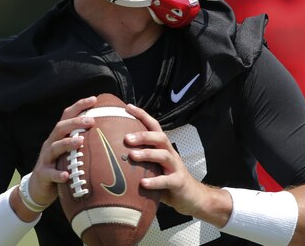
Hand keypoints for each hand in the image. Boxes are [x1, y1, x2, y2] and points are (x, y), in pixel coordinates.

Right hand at [27, 96, 96, 206]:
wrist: (38, 188)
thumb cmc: (60, 166)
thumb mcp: (70, 152)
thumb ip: (83, 142)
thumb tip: (109, 133)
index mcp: (59, 136)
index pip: (67, 115)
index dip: (79, 106)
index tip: (94, 99)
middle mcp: (51, 143)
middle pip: (61, 128)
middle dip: (75, 122)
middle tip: (91, 120)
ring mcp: (46, 158)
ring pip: (55, 147)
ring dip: (68, 143)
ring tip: (80, 141)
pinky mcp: (43, 174)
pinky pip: (50, 173)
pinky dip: (58, 174)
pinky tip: (66, 176)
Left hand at [123, 103, 209, 217]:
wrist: (192, 197)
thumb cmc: (167, 179)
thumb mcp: (154, 166)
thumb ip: (140, 160)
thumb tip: (112, 154)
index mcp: (163, 147)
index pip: (154, 126)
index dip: (142, 115)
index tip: (127, 107)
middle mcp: (170, 153)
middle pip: (159, 137)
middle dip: (143, 136)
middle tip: (126, 138)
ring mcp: (176, 167)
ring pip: (164, 155)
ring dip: (147, 154)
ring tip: (132, 156)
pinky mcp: (178, 182)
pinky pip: (167, 180)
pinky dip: (155, 181)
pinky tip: (143, 183)